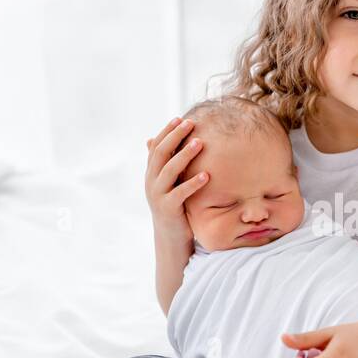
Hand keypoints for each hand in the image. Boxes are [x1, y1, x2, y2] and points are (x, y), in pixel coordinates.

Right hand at [144, 116, 207, 245]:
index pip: (156, 147)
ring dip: (185, 155)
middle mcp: (151, 182)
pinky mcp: (168, 209)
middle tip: (191, 123)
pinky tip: (207, 175)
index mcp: (151, 173)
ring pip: (169, 170)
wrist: (170, 238)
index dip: (167, 132)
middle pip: (161, 153)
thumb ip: (168, 164)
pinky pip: (180, 193)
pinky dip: (193, 183)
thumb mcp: (169, 184)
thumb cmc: (174, 206)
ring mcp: (157, 195)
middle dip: (175, 136)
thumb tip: (158, 140)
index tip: (180, 118)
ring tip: (200, 143)